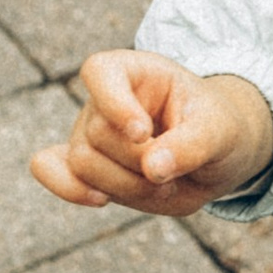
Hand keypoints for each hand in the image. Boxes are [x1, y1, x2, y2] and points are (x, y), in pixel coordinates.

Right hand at [31, 51, 272, 217]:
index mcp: (137, 72)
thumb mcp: (220, 132)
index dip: (114, 103)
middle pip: (97, 133)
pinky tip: (99, 200)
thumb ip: (190, 145)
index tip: (143, 132)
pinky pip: (52, 170)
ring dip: (126, 186)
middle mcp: (105, 100)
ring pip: (83, 164)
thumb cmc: (217, 130)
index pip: (100, 72)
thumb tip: (151, 168)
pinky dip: (68, 188)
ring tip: (163, 185)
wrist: (215, 156)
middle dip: (137, 163)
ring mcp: (89, 133)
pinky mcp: (84, 166)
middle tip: (174, 172)